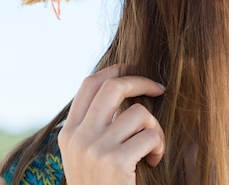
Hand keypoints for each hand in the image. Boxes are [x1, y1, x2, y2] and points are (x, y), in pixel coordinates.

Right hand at [58, 65, 165, 184]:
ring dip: (154, 128)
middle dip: (141, 82)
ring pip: (138, 112)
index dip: (115, 69)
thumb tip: (120, 87)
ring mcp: (94, 149)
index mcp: (69, 133)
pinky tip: (153, 161)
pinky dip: (159, 146)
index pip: (89, 84)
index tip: (134, 68)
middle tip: (159, 89)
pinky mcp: (114, 162)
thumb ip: (95, 127)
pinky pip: (150, 135)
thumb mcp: (86, 156)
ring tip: (151, 148)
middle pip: (113, 86)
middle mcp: (78, 137)